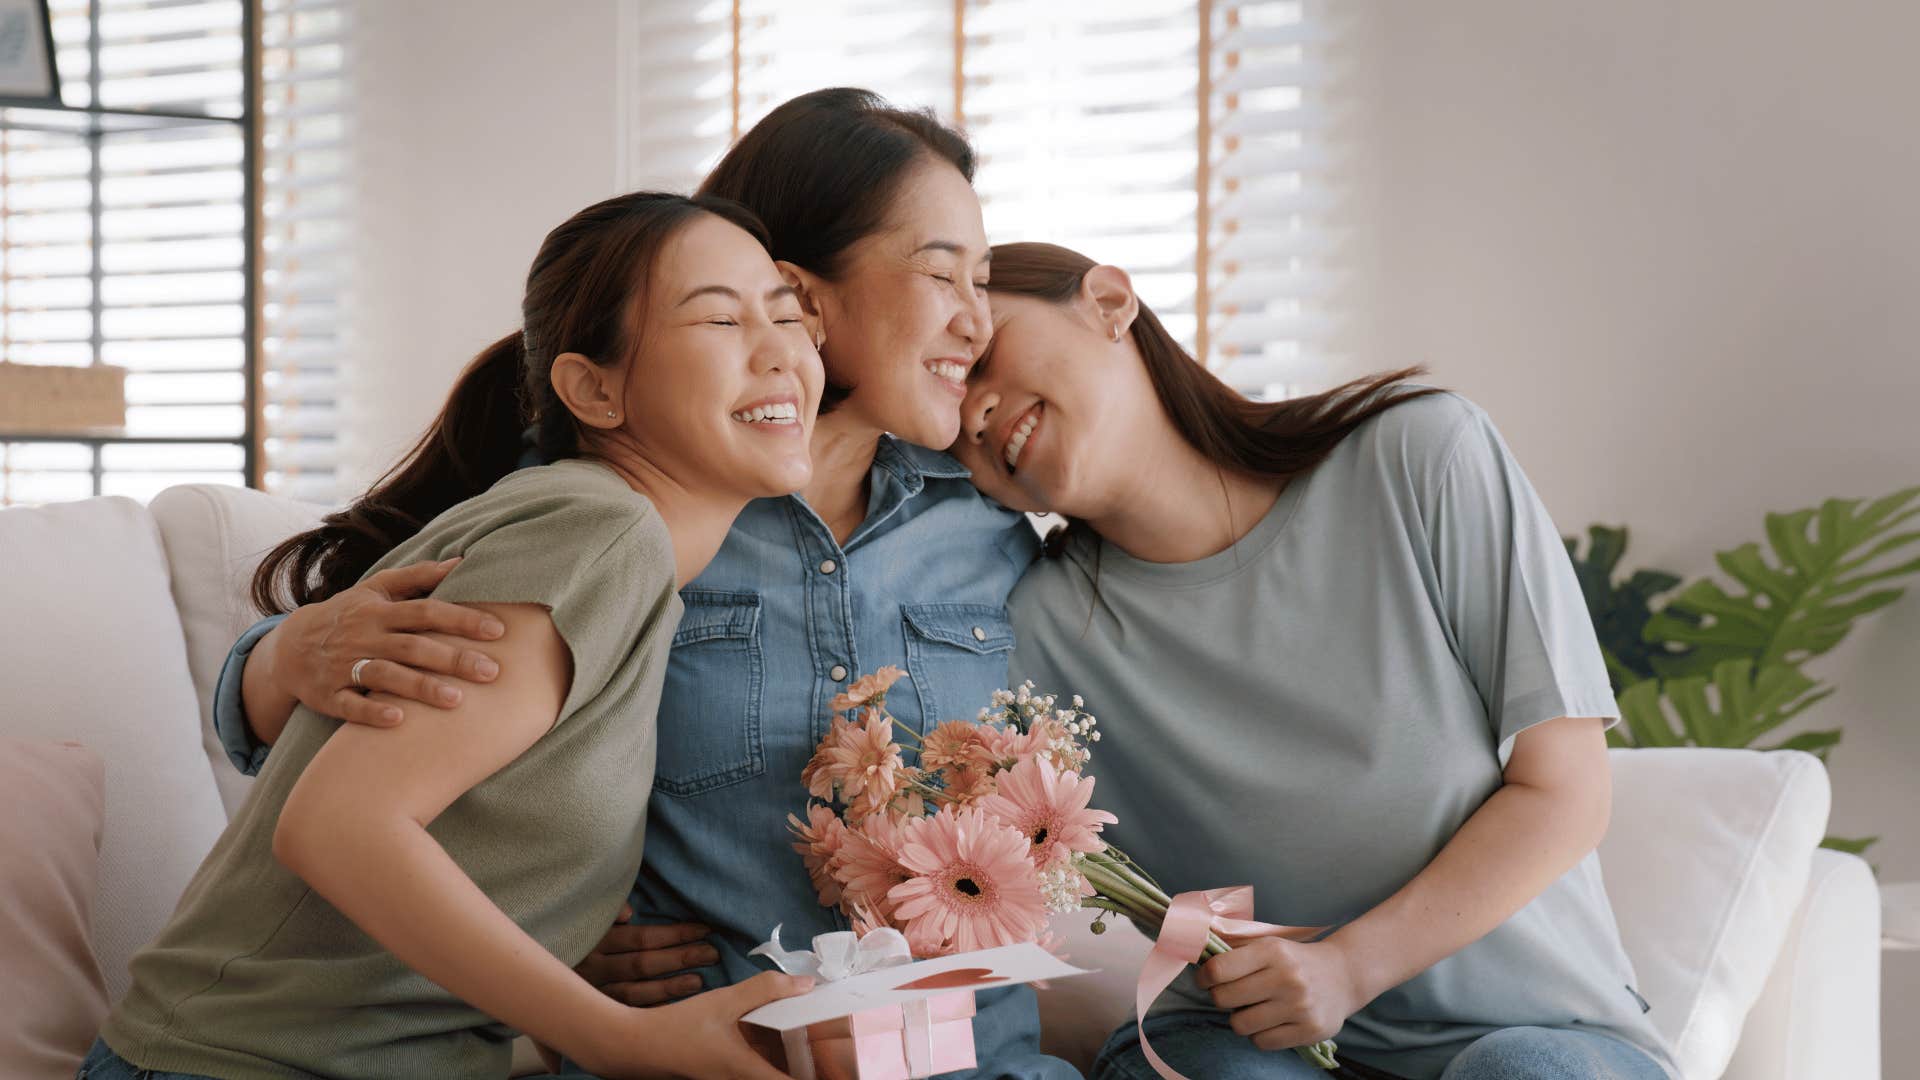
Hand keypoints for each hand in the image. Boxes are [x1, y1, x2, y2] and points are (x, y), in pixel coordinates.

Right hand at [271, 558, 505, 726]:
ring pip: (385, 676)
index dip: (461, 619)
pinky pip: (350, 705)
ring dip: (420, 687)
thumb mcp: (376, 589)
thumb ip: (418, 576)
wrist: (288, 647)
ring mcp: (344, 666)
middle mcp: (364, 637)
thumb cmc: (349, 614)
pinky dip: (372, 713)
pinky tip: (399, 721)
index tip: (498, 630)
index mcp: (380, 611)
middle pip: (413, 646)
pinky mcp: (328, 695)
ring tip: (458, 700)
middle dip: (453, 658)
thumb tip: (463, 561)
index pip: (426, 611)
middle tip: (492, 671)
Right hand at [575, 904, 717, 1005]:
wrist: (528, 970)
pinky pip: (624, 1013)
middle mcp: (593, 968)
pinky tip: (672, 1010)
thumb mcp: (581, 915)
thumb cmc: (566, 933)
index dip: (675, 934)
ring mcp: (591, 992)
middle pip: (643, 964)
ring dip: (669, 988)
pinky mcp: (592, 1010)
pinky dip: (649, 1011)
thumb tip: (629, 914)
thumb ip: (607, 911)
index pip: (642, 938)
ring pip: (635, 992)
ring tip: (698, 981)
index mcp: (594, 940)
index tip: (704, 929)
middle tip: (712, 954)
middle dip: (680, 958)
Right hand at [583, 970, 814, 1079]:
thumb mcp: (723, 1001)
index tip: (843, 1068)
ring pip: (770, 1076)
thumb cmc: (677, 1027)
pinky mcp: (723, 1077)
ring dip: (791, 1064)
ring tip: (815, 1044)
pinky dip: (773, 1060)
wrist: (636, 1046)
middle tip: (835, 1052)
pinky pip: (757, 1072)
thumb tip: (807, 984)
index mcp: (746, 1072)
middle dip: (809, 1068)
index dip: (820, 1077)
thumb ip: (765, 989)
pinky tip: (779, 1041)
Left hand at [1196, 937, 1365, 1051]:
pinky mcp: (1309, 1030)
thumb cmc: (1294, 961)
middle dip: (1221, 999)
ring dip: (1240, 1019)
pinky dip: (1260, 1035)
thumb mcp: (1269, 945)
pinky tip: (1271, 1021)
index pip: (1219, 969)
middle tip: (1231, 995)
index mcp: (1272, 951)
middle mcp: (1286, 977)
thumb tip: (1195, 956)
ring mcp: (1300, 1006)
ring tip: (1253, 1009)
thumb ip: (1235, 951)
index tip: (1206, 980)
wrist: (1343, 975)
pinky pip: (1262, 1042)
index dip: (1204, 978)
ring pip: (1241, 1025)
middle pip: (1224, 999)